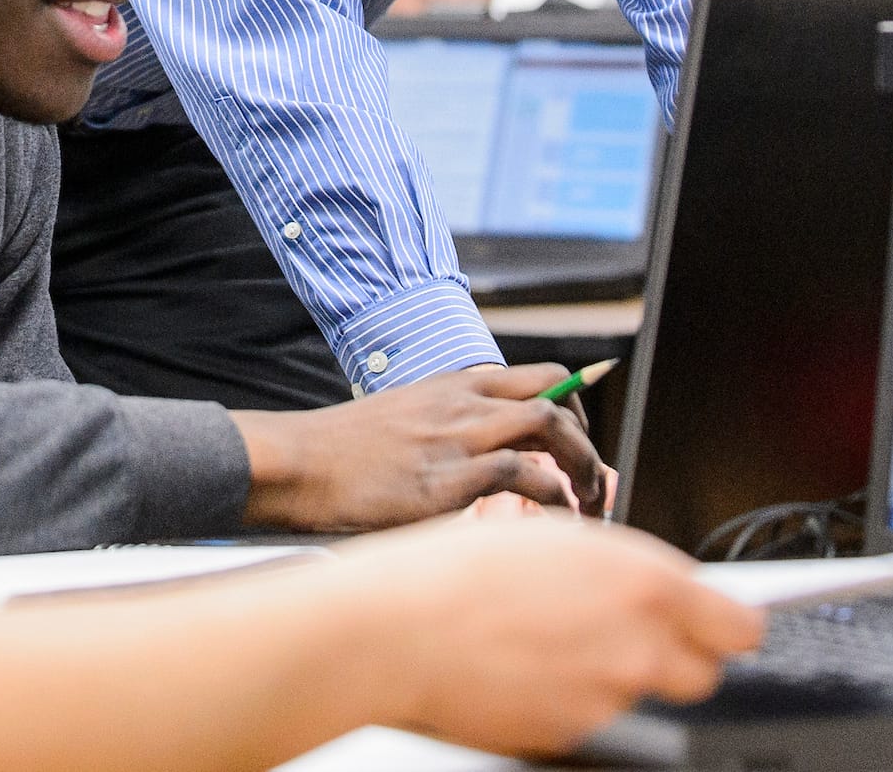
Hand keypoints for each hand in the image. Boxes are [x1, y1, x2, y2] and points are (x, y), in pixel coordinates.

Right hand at [233, 363, 606, 530]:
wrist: (297, 465)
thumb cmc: (342, 456)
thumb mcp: (403, 423)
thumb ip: (446, 432)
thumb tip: (483, 465)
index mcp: (453, 386)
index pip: (537, 376)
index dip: (574, 404)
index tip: (585, 438)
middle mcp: (462, 403)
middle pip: (553, 397)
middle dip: (587, 439)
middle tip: (595, 481)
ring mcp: (456, 436)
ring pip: (548, 426)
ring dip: (582, 466)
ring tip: (587, 504)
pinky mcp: (447, 477)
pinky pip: (521, 473)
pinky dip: (551, 493)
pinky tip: (553, 516)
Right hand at [339, 516, 762, 757]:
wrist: (397, 630)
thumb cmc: (461, 569)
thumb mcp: (559, 537)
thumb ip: (627, 569)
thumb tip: (661, 590)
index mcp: (644, 584)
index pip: (740, 625)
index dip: (731, 620)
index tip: (725, 618)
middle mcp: (637, 648)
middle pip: (703, 672)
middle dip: (679, 652)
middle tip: (633, 627)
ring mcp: (605, 699)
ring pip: (641, 691)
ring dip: (617, 671)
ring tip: (553, 637)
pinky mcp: (568, 735)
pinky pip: (593, 716)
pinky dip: (572, 696)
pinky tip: (529, 663)